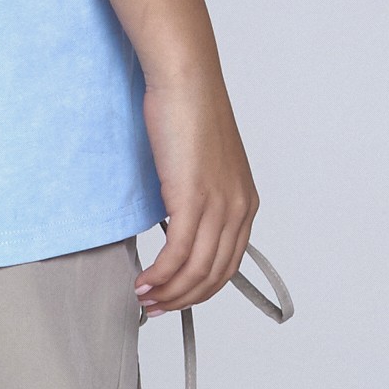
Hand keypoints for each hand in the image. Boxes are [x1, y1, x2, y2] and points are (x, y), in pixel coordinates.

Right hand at [137, 70, 258, 313]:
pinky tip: (143, 280)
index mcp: (245, 203)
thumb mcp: (202, 164)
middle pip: (214, 275)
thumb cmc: (188, 112)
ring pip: (196, 270)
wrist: (186, 80)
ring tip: (143, 297)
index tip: (174, 297)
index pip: (228, 264)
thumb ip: (197, 196)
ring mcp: (219, 205)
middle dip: (183, 298)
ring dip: (168, 291)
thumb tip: (174, 222)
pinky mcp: (194, 198)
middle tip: (155, 307)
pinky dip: (160, 273)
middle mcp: (239, 209)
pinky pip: (179, 253)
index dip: (200, 290)